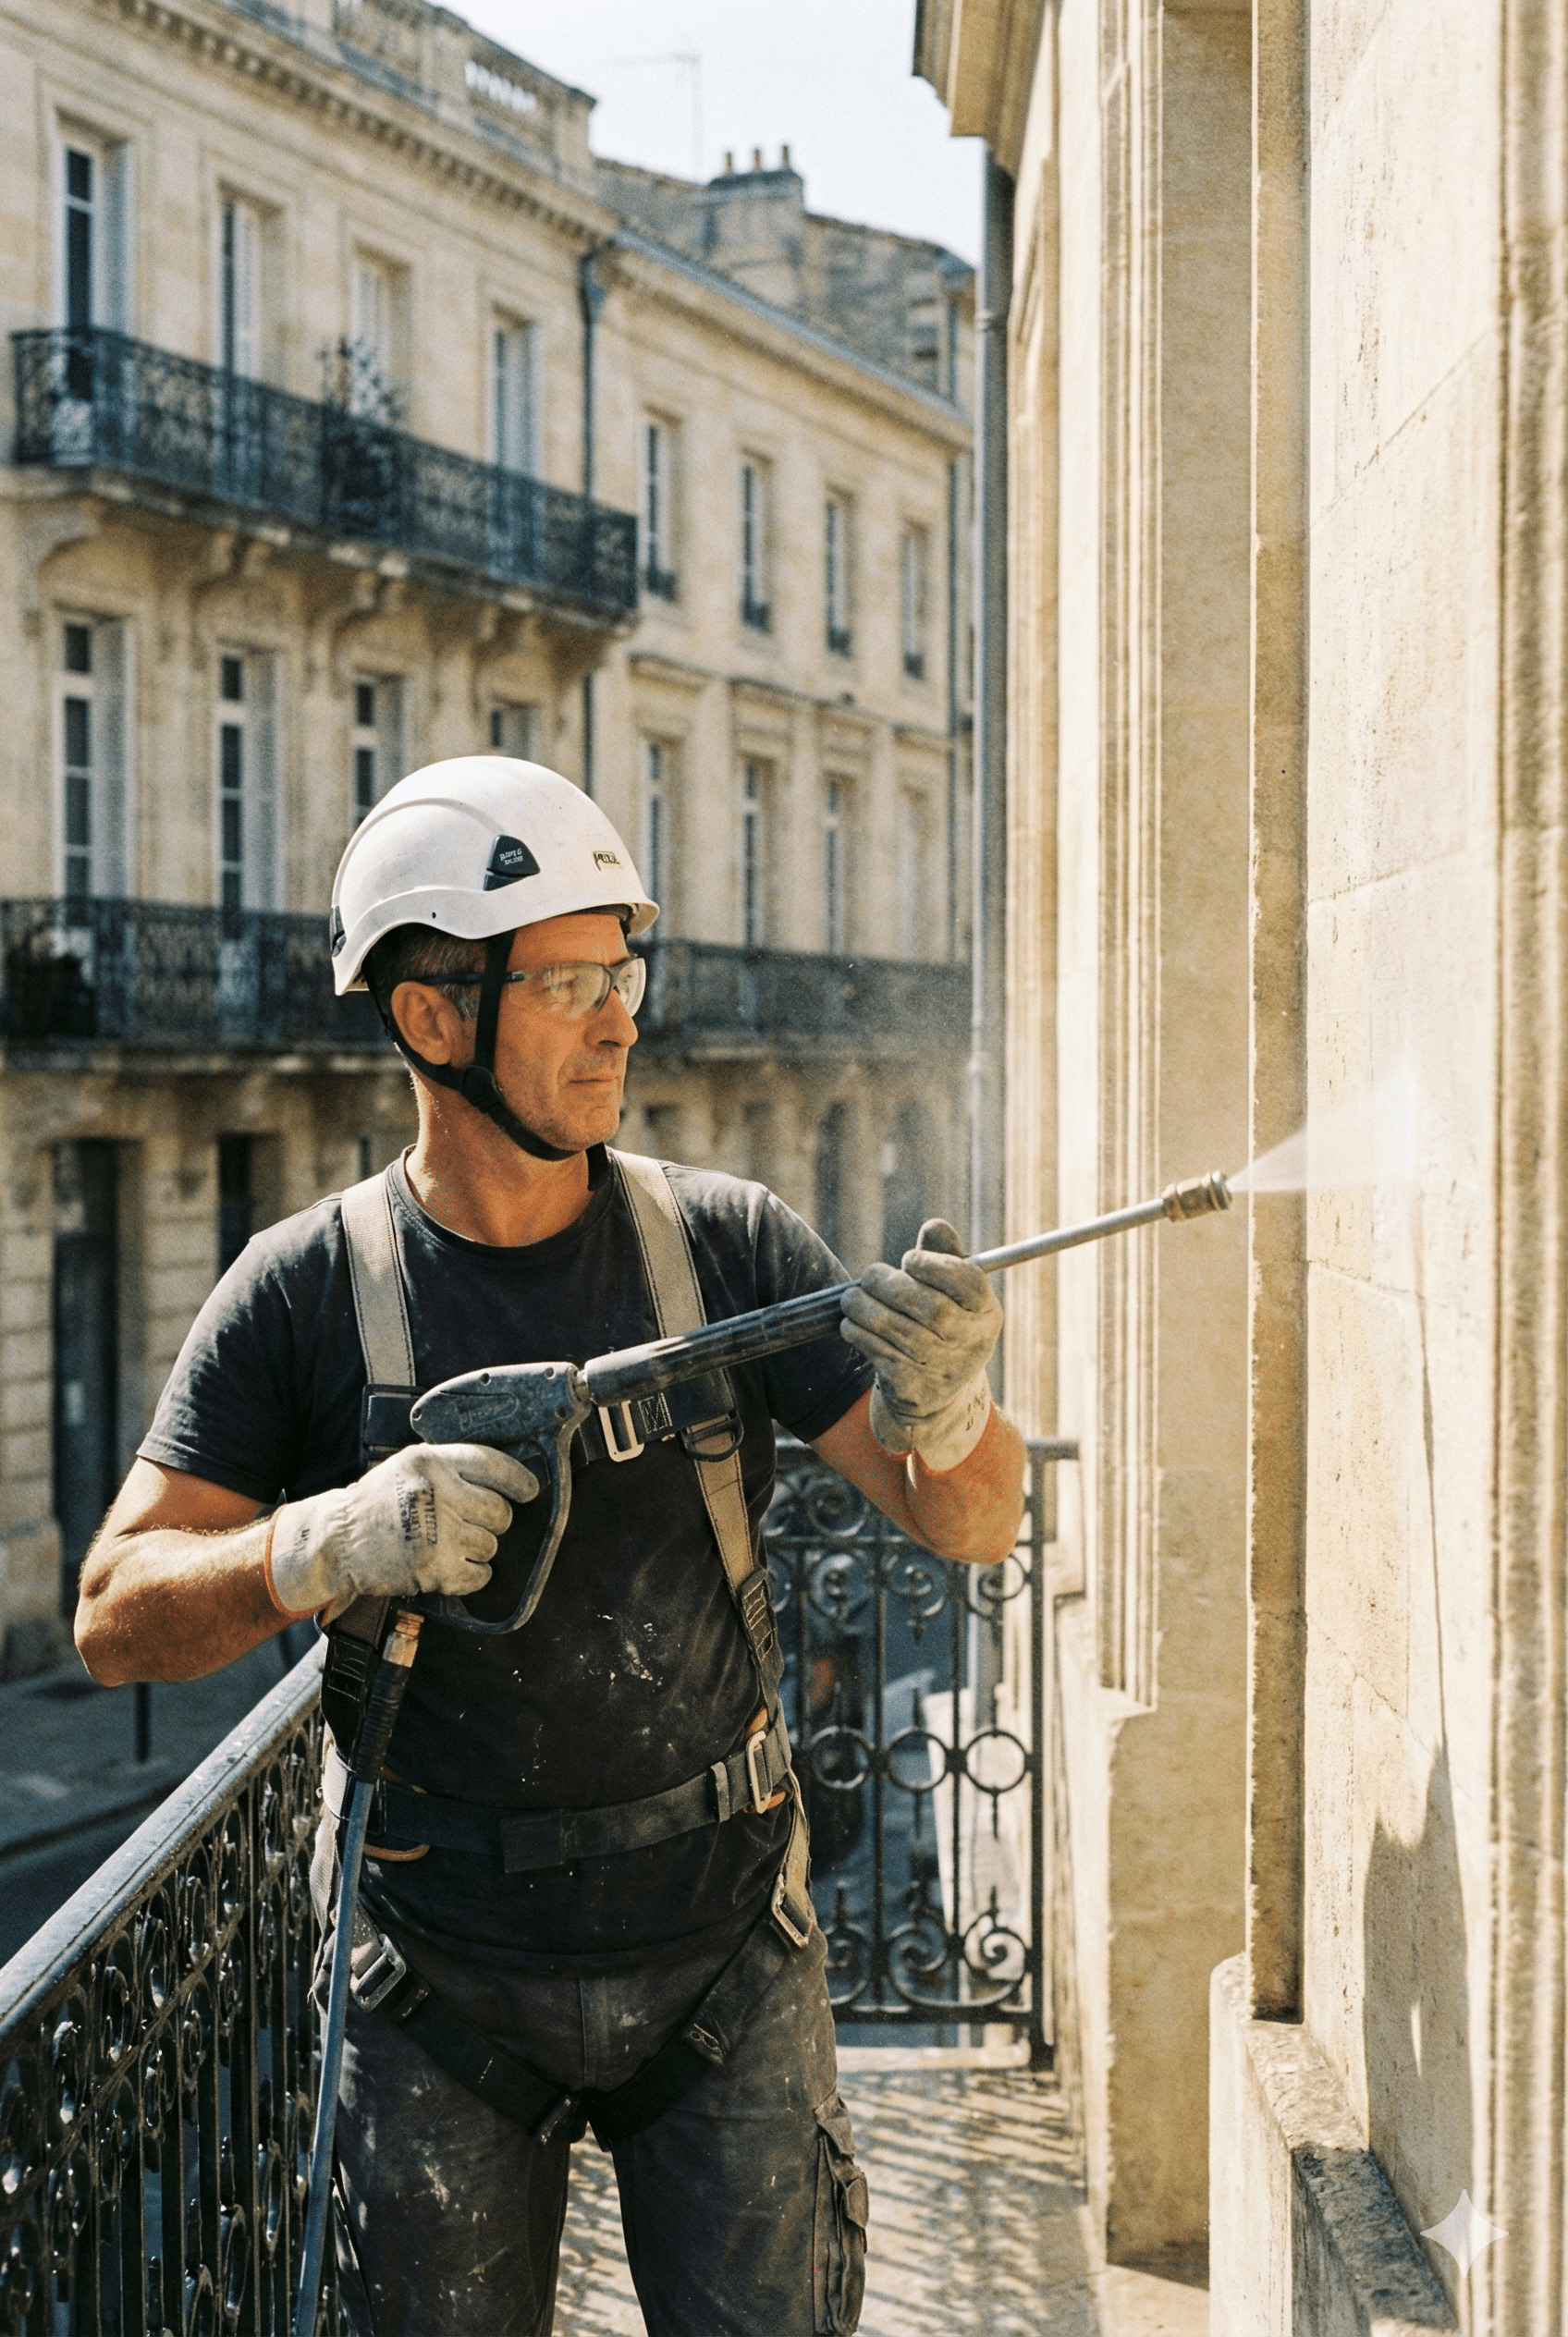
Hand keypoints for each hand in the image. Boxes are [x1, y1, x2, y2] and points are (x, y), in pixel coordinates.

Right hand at [268, 1444, 538, 1617]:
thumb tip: (502, 1475)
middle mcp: (438, 1494)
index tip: (529, 1490)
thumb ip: (449, 1466)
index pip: (493, 1464)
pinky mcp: (434, 1569)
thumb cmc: (376, 1503)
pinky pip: (480, 1575)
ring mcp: (438, 1534)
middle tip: (474, 1524)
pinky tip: (454, 1566)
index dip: (518, 1479)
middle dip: (494, 1521)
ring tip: (452, 1544)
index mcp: (431, 1462)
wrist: (338, 1542)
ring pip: (491, 1545)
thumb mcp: (407, 1466)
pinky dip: (473, 1575)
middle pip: (499, 1511)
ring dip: (479, 1549)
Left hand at [839, 1219, 1002, 1473]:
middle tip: (868, 1276)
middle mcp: (971, 1342)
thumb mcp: (950, 1294)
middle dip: (890, 1285)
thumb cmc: (941, 1329)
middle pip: (930, 1308)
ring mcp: (944, 1368)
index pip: (968, 1283)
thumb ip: (943, 1257)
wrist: (937, 1398)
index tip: (909, 1260)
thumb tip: (935, 1225)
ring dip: (864, 1308)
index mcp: (985, 1312)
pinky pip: (879, 1353)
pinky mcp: (914, 1388)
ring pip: (898, 1330)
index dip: (935, 1266)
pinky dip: (858, 1334)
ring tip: (851, 1299)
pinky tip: (852, 1325)